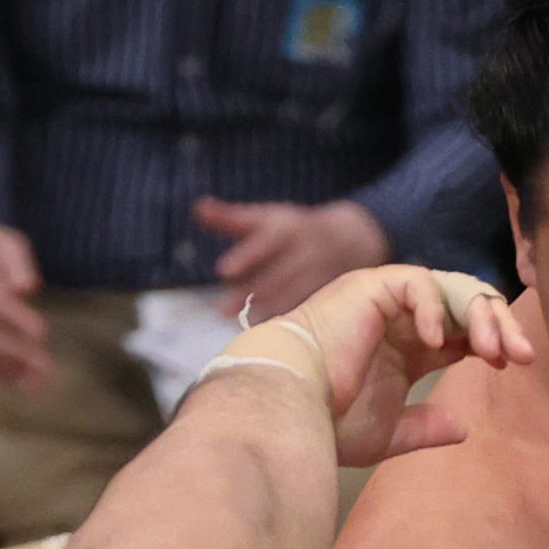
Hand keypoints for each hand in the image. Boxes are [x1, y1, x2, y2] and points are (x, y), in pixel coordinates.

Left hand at [194, 195, 387, 318]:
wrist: (351, 242)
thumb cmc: (294, 231)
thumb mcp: (266, 218)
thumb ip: (230, 218)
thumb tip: (197, 208)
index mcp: (289, 229)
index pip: (266, 241)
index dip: (245, 255)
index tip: (222, 270)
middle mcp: (307, 251)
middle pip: (276, 273)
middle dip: (249, 293)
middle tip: (221, 311)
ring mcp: (321, 276)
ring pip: (292, 295)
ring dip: (266, 312)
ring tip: (241, 326)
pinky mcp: (329, 298)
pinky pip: (308, 313)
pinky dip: (288, 326)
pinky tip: (268, 339)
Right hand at [257, 264, 536, 467]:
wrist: (290, 410)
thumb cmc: (328, 422)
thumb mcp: (389, 433)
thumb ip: (425, 428)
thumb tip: (463, 427)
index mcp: (407, 348)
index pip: (463, 329)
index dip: (492, 341)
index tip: (513, 366)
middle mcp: (400, 318)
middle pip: (466, 303)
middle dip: (500, 324)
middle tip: (525, 355)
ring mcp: (386, 298)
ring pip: (452, 286)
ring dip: (481, 316)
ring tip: (494, 352)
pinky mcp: (372, 286)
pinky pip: (420, 281)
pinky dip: (437, 308)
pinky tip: (441, 345)